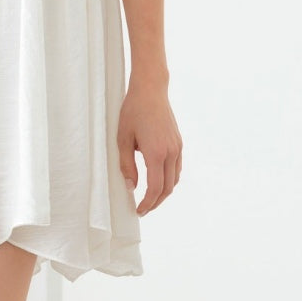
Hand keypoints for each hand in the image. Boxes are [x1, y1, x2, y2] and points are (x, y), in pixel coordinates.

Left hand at [117, 80, 182, 214]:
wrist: (150, 90)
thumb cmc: (133, 111)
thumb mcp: (123, 139)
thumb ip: (126, 166)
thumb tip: (131, 186)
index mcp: (156, 153)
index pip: (155, 188)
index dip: (147, 203)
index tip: (139, 210)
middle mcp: (170, 152)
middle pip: (167, 188)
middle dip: (156, 202)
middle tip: (143, 209)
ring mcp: (177, 147)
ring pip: (175, 179)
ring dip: (164, 192)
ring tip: (150, 198)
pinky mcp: (178, 142)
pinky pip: (177, 168)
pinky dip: (169, 179)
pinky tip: (159, 181)